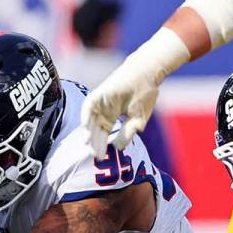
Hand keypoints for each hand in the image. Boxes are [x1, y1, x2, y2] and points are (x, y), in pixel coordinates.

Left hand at [82, 28, 190, 156]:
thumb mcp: (137, 119)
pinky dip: (86, 116)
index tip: (102, 158)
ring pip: (90, 120)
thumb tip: (118, 148)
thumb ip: (127, 134)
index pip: (104, 135)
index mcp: (112, 117)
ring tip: (89, 144)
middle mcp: (104, 111)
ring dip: (88, 132)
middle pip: (95, 130)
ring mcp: (100, 103)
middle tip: (95, 155)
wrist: (147, 74)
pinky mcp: (99, 94)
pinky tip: (86, 127)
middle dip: (95, 143)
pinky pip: (88, 106)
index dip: (103, 146)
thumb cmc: (144, 95)